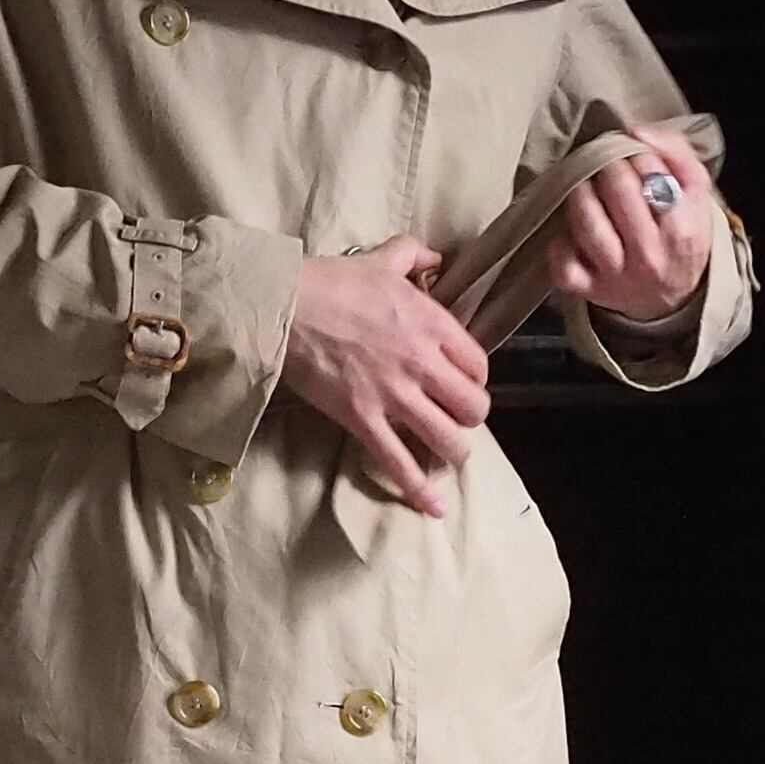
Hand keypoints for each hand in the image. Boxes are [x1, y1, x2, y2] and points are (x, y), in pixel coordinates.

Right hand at [281, 236, 490, 514]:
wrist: (285, 308)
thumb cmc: (332, 282)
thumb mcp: (383, 258)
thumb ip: (416, 256)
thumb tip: (436, 257)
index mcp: (433, 325)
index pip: (479, 366)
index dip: (475, 378)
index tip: (462, 381)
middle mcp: (423, 364)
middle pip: (473, 408)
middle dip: (469, 417)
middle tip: (455, 416)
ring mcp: (395, 396)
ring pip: (448, 439)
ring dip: (453, 450)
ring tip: (448, 452)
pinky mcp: (364, 421)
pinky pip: (400, 464)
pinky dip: (420, 491)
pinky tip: (435, 508)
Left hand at [542, 125, 716, 325]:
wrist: (674, 298)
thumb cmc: (681, 234)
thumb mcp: (696, 193)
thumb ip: (677, 151)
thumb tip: (635, 129)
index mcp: (681, 228)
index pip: (651, 172)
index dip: (637, 153)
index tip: (634, 155)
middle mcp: (649, 254)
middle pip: (617, 190)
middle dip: (607, 166)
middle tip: (606, 164)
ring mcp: (616, 274)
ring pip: (587, 222)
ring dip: (580, 192)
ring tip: (587, 185)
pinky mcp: (588, 289)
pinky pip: (562, 261)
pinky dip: (560, 241)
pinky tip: (572, 230)